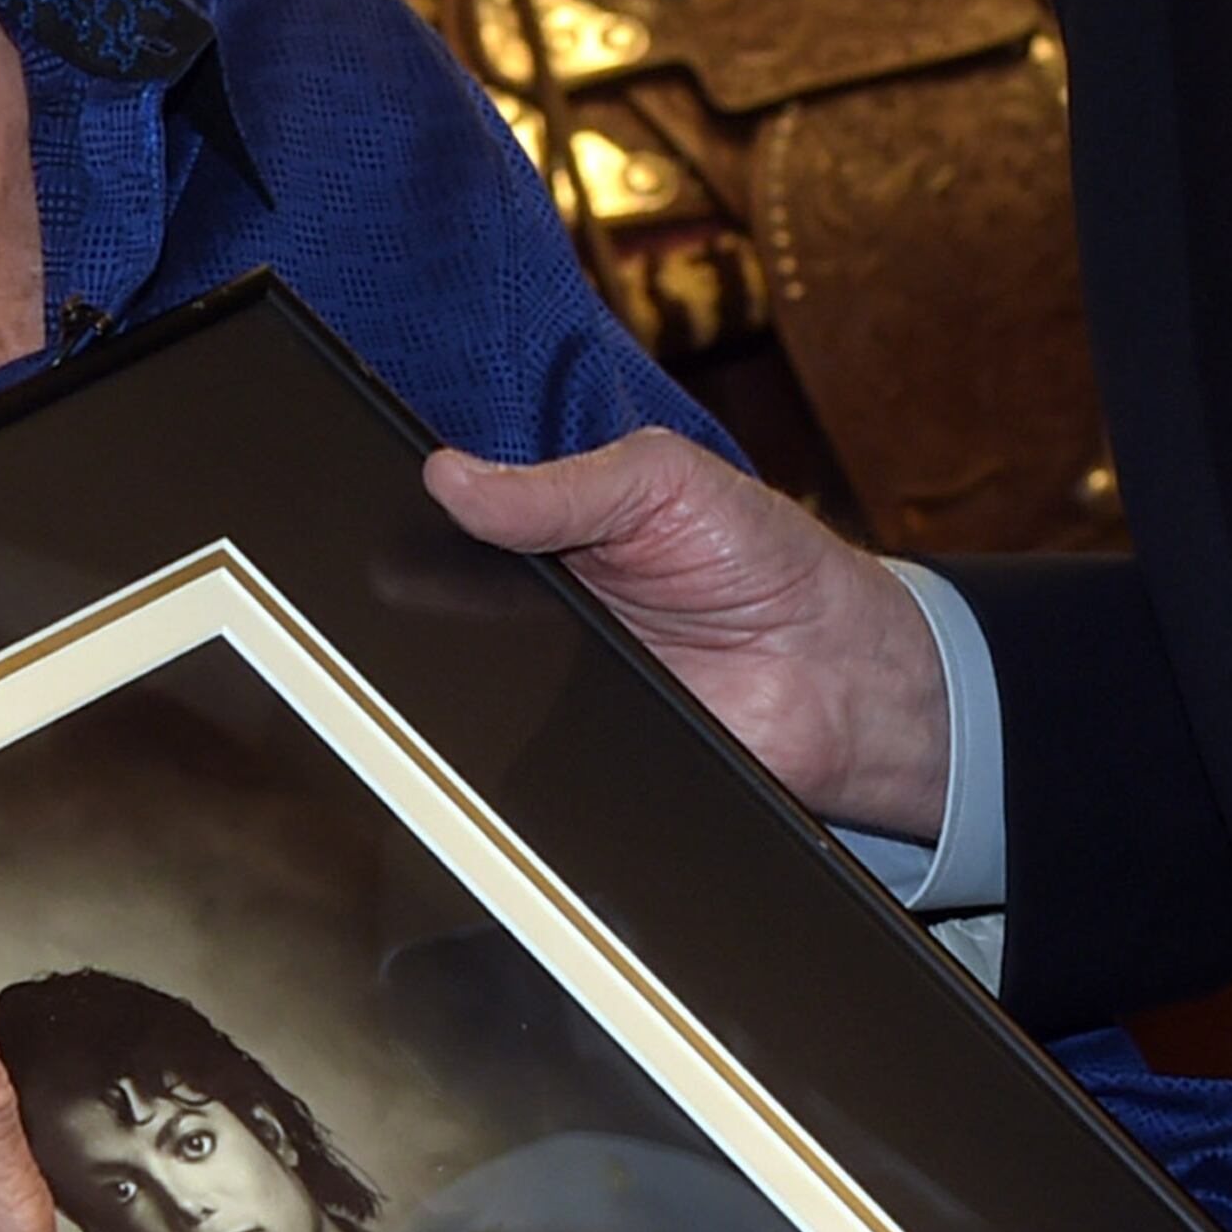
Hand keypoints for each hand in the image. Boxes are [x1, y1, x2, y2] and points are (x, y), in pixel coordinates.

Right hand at [422, 433, 951, 833]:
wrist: (842, 680)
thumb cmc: (767, 560)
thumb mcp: (664, 483)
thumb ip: (563, 487)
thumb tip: (449, 476)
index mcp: (544, 532)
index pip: (449, 528)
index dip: (418, 523)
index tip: (388, 510)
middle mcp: (531, 612)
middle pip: (438, 611)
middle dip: (429, 600)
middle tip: (445, 587)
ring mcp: (544, 686)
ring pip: (462, 688)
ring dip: (467, 671)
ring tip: (521, 643)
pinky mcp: (568, 755)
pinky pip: (513, 756)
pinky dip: (512, 742)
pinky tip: (534, 711)